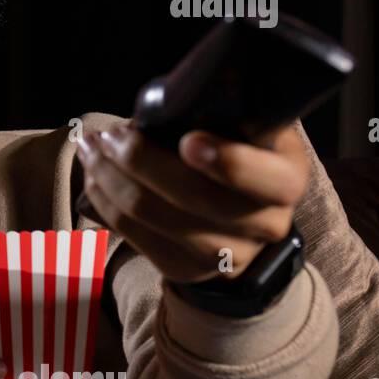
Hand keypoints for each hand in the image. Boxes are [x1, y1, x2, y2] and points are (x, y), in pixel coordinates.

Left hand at [76, 121, 307, 284]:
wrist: (240, 216)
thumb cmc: (235, 152)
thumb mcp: (246, 129)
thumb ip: (222, 116)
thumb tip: (158, 110)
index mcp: (286, 180)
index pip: (265, 179)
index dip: (228, 162)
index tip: (188, 139)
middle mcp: (264, 223)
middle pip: (193, 197)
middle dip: (139, 159)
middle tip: (111, 134)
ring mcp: (226, 254)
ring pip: (153, 214)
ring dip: (110, 177)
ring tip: (92, 149)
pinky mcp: (185, 268)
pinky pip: (133, 234)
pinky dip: (104, 200)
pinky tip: (94, 176)